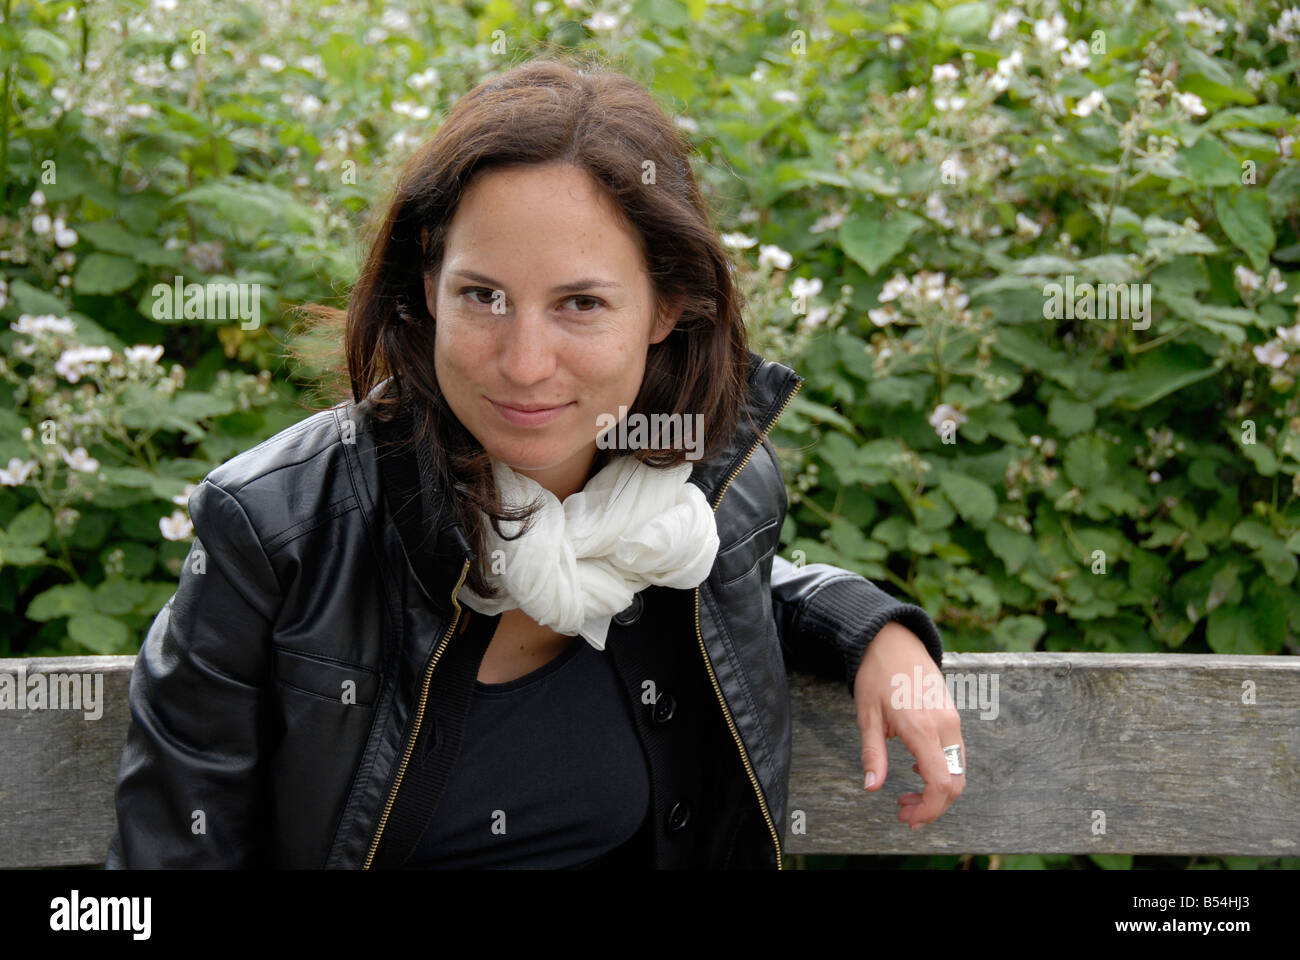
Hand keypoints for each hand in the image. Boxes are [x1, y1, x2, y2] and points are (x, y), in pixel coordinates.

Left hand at [853, 621, 964, 829]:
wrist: (892, 638)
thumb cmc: (875, 674)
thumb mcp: (867, 716)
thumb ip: (872, 754)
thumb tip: (871, 787)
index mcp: (923, 728)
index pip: (941, 784)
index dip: (928, 810)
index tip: (907, 818)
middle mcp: (945, 725)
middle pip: (956, 783)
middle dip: (933, 806)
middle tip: (904, 813)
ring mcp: (952, 719)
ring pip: (958, 770)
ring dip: (937, 790)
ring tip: (906, 797)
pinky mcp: (952, 714)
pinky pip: (955, 753)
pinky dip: (941, 771)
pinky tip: (915, 770)